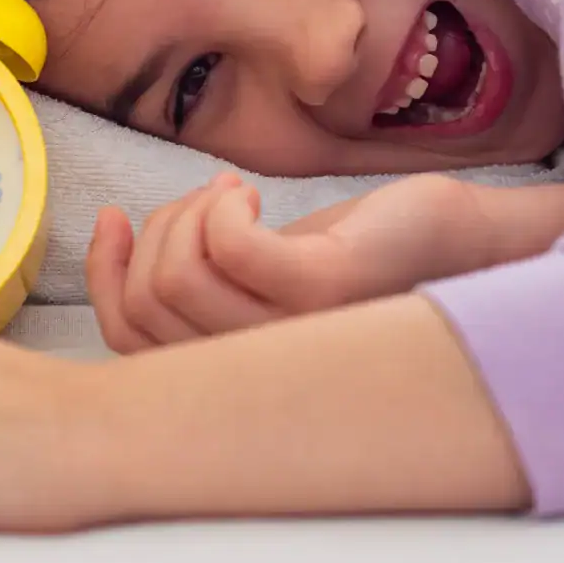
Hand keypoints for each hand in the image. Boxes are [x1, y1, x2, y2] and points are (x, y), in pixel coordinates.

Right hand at [87, 172, 469, 352]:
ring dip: (192, 211)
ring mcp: (291, 333)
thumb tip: (115, 237)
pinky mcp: (323, 288)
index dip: (103, 273)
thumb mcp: (254, 269)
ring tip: (236, 193)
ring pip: (178, 274)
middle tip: (211, 201)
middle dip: (160, 229)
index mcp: (234, 372)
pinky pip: (229, 245)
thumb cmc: (351, 252)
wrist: (459, 243)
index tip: (114, 218)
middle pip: (145, 300)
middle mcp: (258, 370)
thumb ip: (193, 280)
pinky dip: (222, 205)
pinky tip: (249, 190)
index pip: (126, 341)